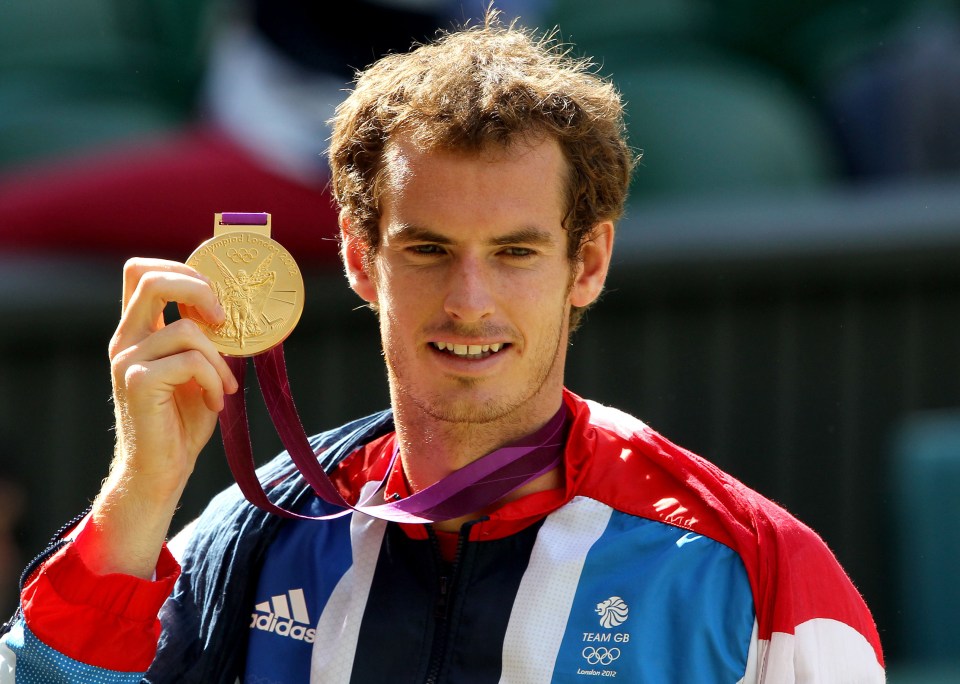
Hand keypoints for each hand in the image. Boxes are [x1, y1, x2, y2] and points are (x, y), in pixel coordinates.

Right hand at [83, 258, 237, 577]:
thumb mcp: (199, 370)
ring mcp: (128, 359)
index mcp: (137, 331)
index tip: (215, 297)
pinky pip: (191, 360)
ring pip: (186, 328)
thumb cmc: (181, 422)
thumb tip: (235, 309)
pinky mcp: (138, 381)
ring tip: (224, 386)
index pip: (142, 273)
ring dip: (219, 358)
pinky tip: (215, 401)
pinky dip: (214, 379)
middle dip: (199, 289)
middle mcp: (126, 339)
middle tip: (224, 319)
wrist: (160, 471)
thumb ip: (205, 338)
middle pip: (152, 279)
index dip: (181, 269)